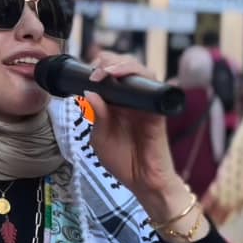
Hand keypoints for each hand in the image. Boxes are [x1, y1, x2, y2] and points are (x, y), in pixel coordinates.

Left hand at [83, 52, 190, 222]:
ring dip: (122, 65)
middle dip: (108, 61)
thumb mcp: (100, 138)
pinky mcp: (156, 109)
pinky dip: (137, 76)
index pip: (110, 75)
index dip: (99, 66)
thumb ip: (96, 116)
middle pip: (125, 66)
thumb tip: (89, 92)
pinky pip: (152, 85)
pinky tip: (121, 78)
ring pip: (140, 70)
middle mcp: (132, 99)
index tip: (85, 70)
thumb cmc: (122, 161)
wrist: (142, 182)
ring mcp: (145, 102)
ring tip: (105, 71)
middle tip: (94, 69)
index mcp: (116, 103)